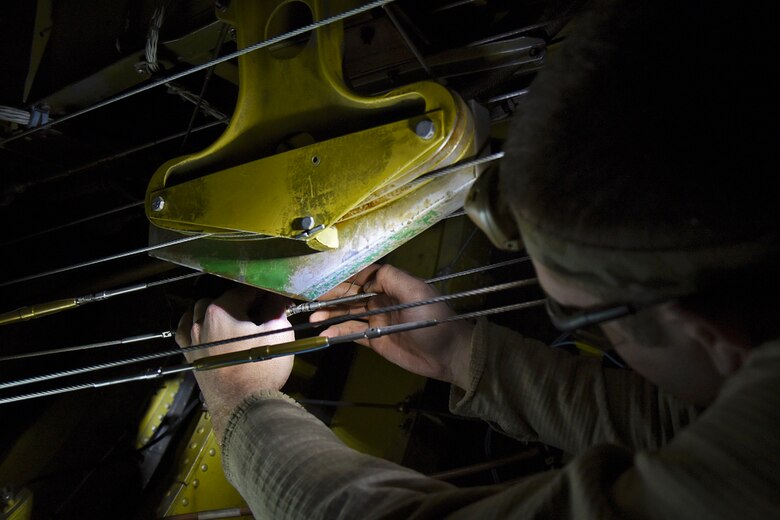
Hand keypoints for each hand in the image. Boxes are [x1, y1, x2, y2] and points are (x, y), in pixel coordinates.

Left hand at [177, 286, 294, 435]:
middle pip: (221, 299)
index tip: (275, 298)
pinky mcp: (190, 355)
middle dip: (239, 300)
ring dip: (215, 309)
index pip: (244, 290)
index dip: (263, 292)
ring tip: (233, 317)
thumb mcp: (278, 334)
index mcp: (222, 311)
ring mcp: (192, 339)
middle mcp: (202, 321)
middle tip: (259, 309)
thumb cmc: (261, 369)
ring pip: (198, 311)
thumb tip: (277, 300)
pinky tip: (205, 327)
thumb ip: (276, 311)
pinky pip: (185, 331)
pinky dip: (194, 324)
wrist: (242, 406)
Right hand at [311, 264, 473, 388]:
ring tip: (313, 317)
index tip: (323, 274)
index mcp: (392, 285)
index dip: (344, 274)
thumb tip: (366, 273)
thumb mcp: (417, 293)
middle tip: (310, 296)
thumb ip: (392, 278)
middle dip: (330, 294)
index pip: (363, 275)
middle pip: (350, 294)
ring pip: (347, 313)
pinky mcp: (374, 339)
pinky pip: (352, 333)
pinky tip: (325, 332)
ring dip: (330, 314)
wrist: (448, 355)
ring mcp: (376, 319)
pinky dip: (337, 332)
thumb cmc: (434, 320)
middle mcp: (381, 299)